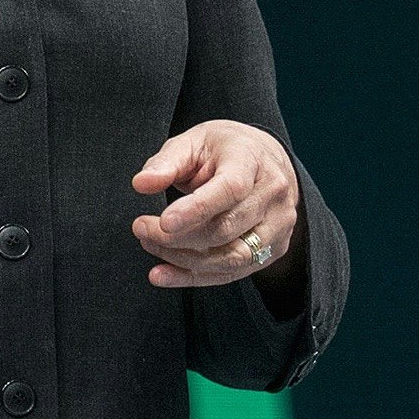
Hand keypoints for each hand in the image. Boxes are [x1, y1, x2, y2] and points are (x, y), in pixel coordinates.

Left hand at [131, 121, 298, 289]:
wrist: (266, 160)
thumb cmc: (225, 149)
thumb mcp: (193, 141)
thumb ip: (167, 162)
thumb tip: (141, 183)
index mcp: (252, 161)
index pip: (230, 189)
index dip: (196, 209)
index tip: (164, 222)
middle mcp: (272, 195)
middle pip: (226, 228)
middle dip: (178, 236)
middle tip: (141, 228)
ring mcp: (277, 225)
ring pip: (231, 257)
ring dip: (183, 259)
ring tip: (149, 244)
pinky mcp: (274, 248)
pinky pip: (232, 273)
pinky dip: (194, 277)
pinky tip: (164, 274)